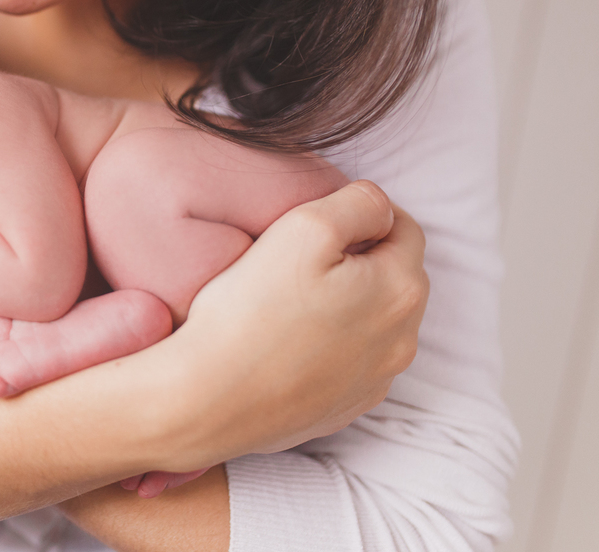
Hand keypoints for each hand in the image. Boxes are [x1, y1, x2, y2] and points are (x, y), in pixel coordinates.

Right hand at [128, 180, 426, 470]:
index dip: (361, 213)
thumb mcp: (304, 227)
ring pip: (375, 320)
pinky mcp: (345, 407)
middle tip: (300, 255)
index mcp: (401, 289)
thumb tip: (378, 206)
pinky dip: (331, 343)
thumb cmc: (250, 311)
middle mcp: (402, 340)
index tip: (318, 218)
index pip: (403, 227)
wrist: (208, 399)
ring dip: (348, 301)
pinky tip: (288, 339)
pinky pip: (351, 360)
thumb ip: (358, 203)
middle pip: (394, 275)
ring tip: (291, 298)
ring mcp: (375, 380)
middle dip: (360, 257)